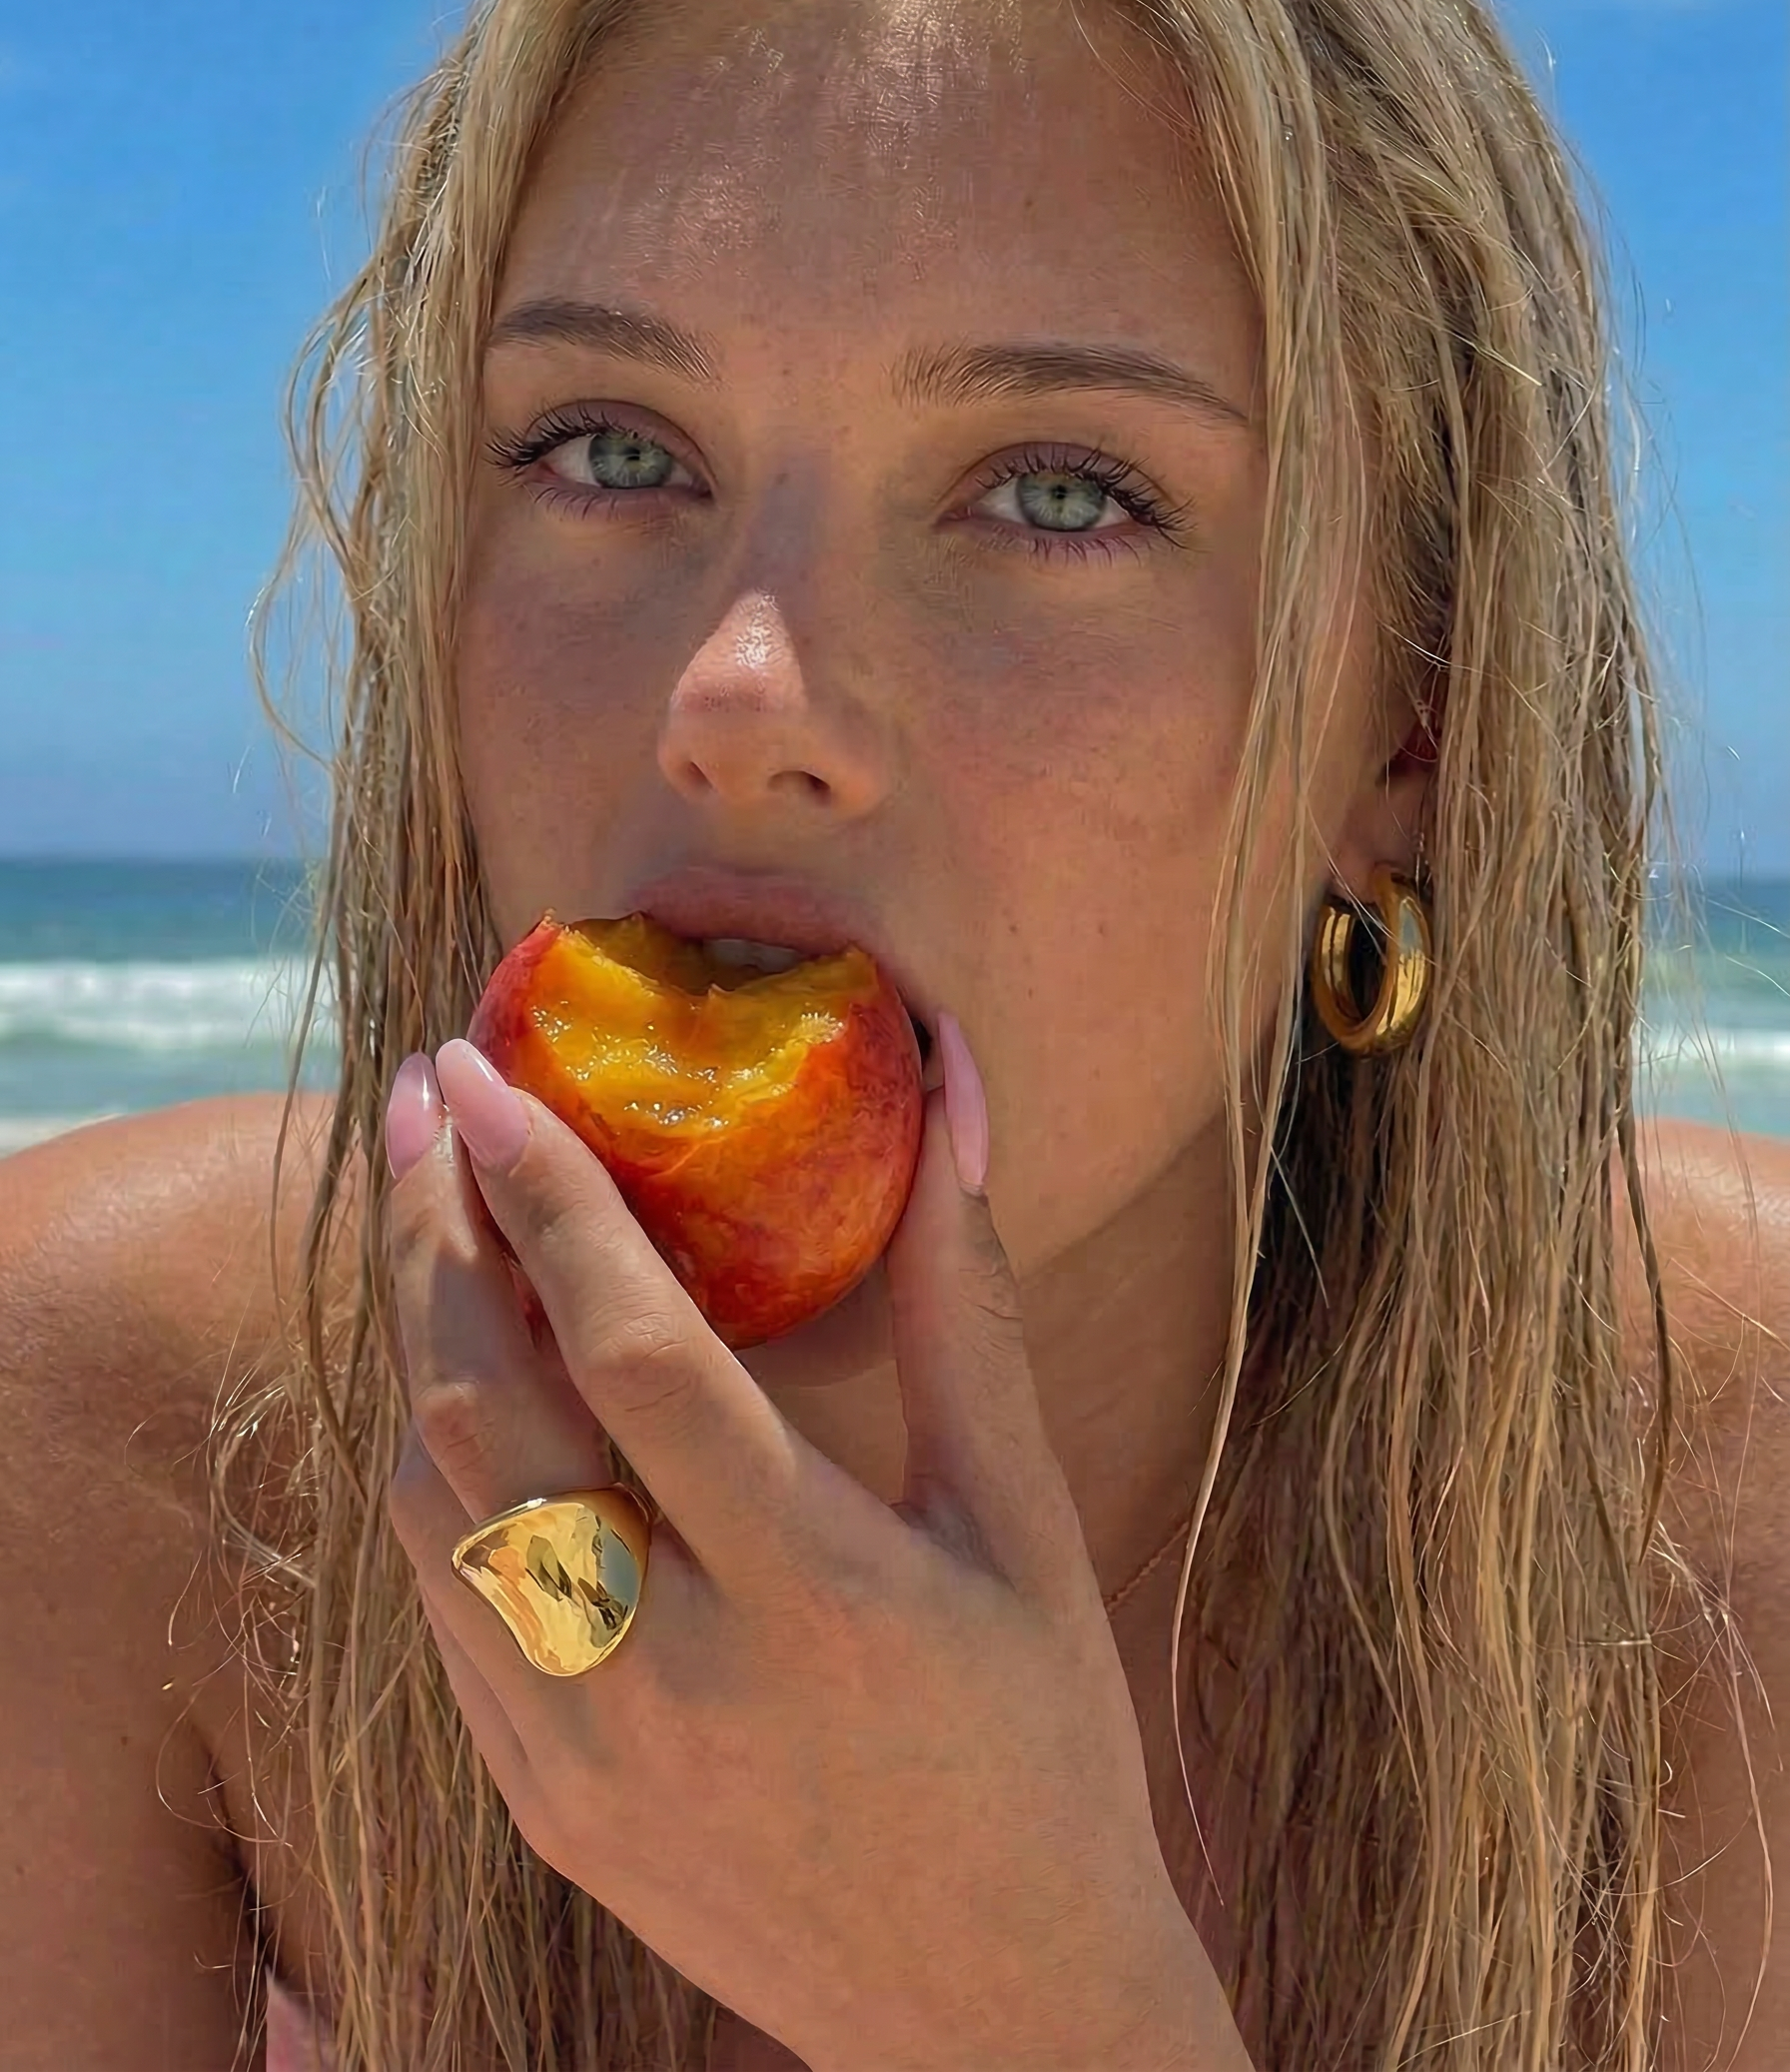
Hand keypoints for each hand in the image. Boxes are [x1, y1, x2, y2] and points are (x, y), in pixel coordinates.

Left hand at [385, 1023, 1240, 2071]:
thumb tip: (953, 1111)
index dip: (547, 1197)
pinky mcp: (541, 1807)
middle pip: (486, 1408)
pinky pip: (441, 1601)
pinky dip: (437, 1468)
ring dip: (415, 1339)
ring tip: (437, 1215)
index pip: (634, 1353)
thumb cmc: (1042, 1750)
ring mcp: (584, 1757)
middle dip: (431, 1229)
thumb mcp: (1022, 1527)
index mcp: (815, 1594)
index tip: (490, 1076)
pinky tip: (468, 1384)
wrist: (993, 2019)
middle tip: (427, 1099)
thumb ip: (968, 1315)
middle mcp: (671, 1678)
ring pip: (433, 1501)